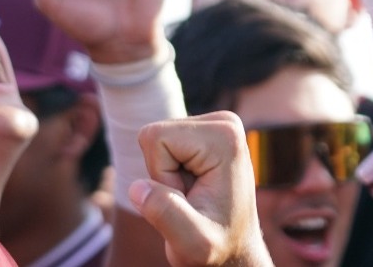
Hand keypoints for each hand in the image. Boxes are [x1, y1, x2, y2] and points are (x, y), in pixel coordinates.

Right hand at [130, 113, 271, 266]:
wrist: (235, 250)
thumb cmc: (218, 247)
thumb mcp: (193, 242)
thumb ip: (166, 214)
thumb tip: (137, 187)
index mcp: (224, 136)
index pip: (156, 138)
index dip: (161, 176)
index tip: (189, 198)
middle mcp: (223, 122)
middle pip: (154, 135)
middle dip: (162, 173)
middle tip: (191, 199)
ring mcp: (215, 125)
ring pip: (155, 140)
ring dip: (165, 174)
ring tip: (194, 195)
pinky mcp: (204, 133)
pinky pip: (161, 145)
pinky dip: (169, 171)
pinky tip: (194, 187)